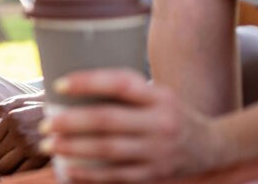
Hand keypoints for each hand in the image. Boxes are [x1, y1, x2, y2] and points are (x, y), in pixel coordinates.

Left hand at [0, 92, 48, 176]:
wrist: (69, 114)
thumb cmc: (41, 109)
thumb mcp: (19, 103)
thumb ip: (0, 114)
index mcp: (11, 118)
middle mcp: (18, 132)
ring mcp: (29, 146)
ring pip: (3, 167)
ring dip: (2, 171)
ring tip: (6, 168)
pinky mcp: (40, 158)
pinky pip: (20, 173)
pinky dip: (16, 175)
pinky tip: (19, 171)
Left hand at [40, 69, 229, 181]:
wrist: (212, 146)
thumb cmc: (169, 112)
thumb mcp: (157, 93)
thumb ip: (125, 89)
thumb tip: (72, 85)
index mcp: (159, 97)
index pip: (120, 84)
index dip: (88, 82)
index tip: (59, 84)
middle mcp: (161, 123)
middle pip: (108, 120)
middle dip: (71, 123)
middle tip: (45, 124)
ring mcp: (158, 151)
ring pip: (108, 150)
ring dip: (73, 148)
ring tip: (49, 145)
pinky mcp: (154, 174)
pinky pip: (115, 175)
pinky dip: (89, 174)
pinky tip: (68, 169)